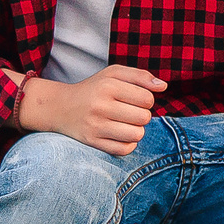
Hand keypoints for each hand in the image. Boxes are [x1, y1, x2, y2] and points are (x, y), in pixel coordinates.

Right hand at [15, 64, 165, 155]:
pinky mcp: (91, 142)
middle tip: (129, 112)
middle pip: (144, 118)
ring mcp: (95, 125)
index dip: (146, 100)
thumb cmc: (94, 88)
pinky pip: (124, 149)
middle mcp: (100, 105)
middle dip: (142, 115)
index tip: (135, 100)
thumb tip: (163, 86)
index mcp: (108, 85)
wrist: (60, 107)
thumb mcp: (113, 74)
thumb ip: (140, 76)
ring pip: (137, 135)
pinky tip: (120, 135)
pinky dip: (128, 144)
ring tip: (125, 124)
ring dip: (136, 130)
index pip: (147, 99)